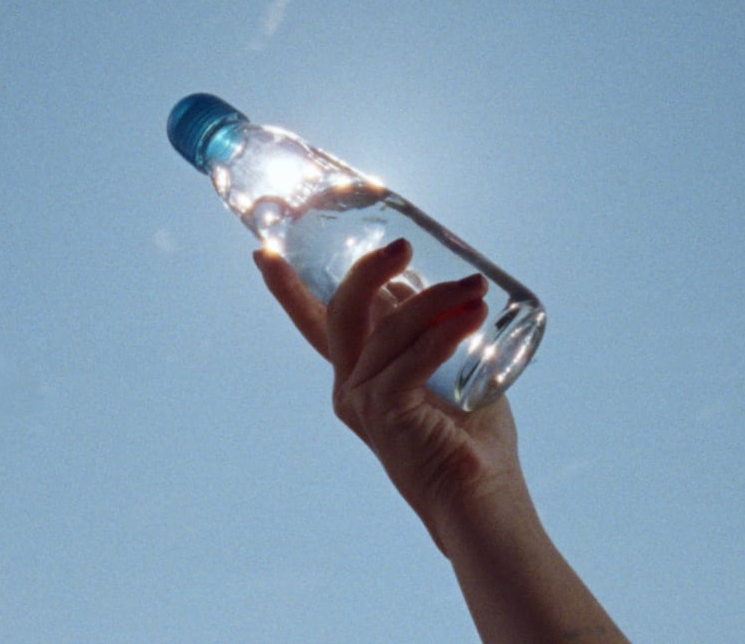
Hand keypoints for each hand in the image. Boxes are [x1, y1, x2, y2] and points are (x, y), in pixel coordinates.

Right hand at [253, 238, 523, 550]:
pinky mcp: (384, 412)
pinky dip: (445, 330)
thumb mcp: (446, 369)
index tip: (265, 251)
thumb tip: (421, 280)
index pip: (316, 323)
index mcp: (358, 376)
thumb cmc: (471, 438)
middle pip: (340, 311)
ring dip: (435, 298)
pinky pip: (412, 355)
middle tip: (403, 244)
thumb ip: (427, 330)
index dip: (289, 287)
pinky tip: (473, 317)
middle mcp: (349, 387)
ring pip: (387, 327)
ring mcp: (361, 401)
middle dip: (367, 269)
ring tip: (475, 289)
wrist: (479, 500)